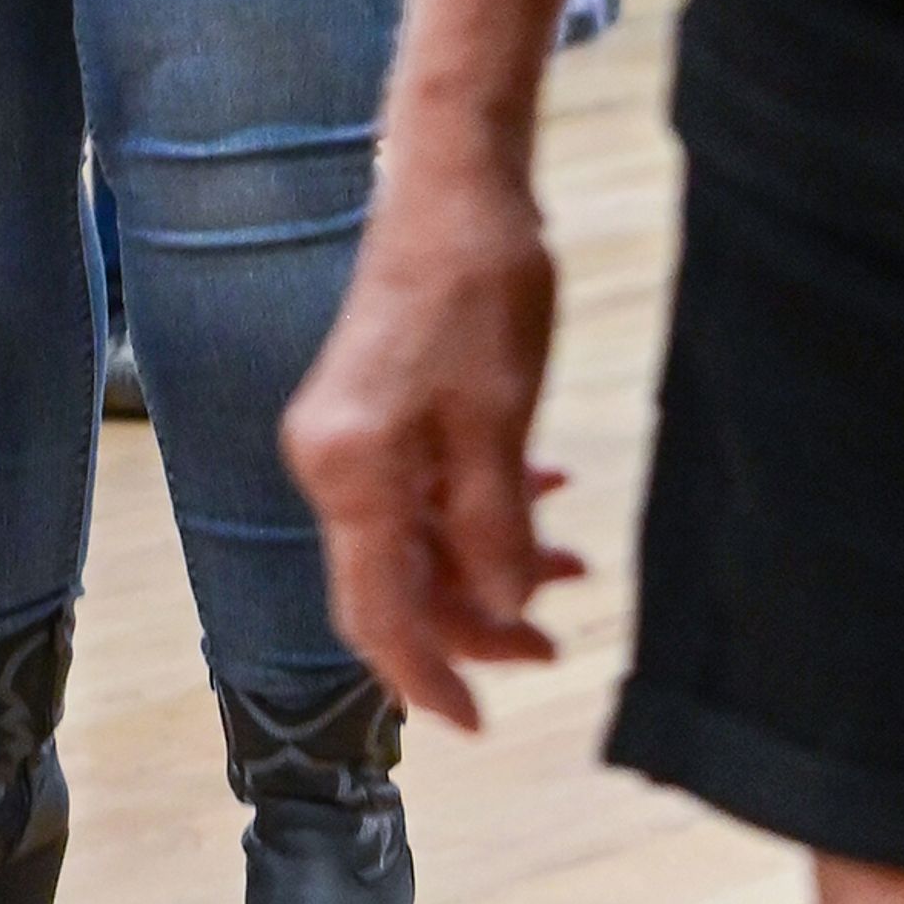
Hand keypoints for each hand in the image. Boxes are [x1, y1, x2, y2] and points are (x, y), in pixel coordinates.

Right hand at [283, 143, 578, 729]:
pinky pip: (422, 491)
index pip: (378, 611)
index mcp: (349, 472)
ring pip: (416, 540)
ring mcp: (348, 437)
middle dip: (476, 620)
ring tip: (573, 569)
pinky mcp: (374, 412)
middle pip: (396, 584)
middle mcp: (330, 463)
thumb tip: (496, 609)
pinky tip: (546, 494)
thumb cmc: (482, 285)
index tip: (479, 722)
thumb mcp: (502, 421)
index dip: (429, 675)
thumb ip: (493, 527)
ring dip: (488, 564)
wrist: (456, 181)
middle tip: (556, 641)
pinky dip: (480, 509)